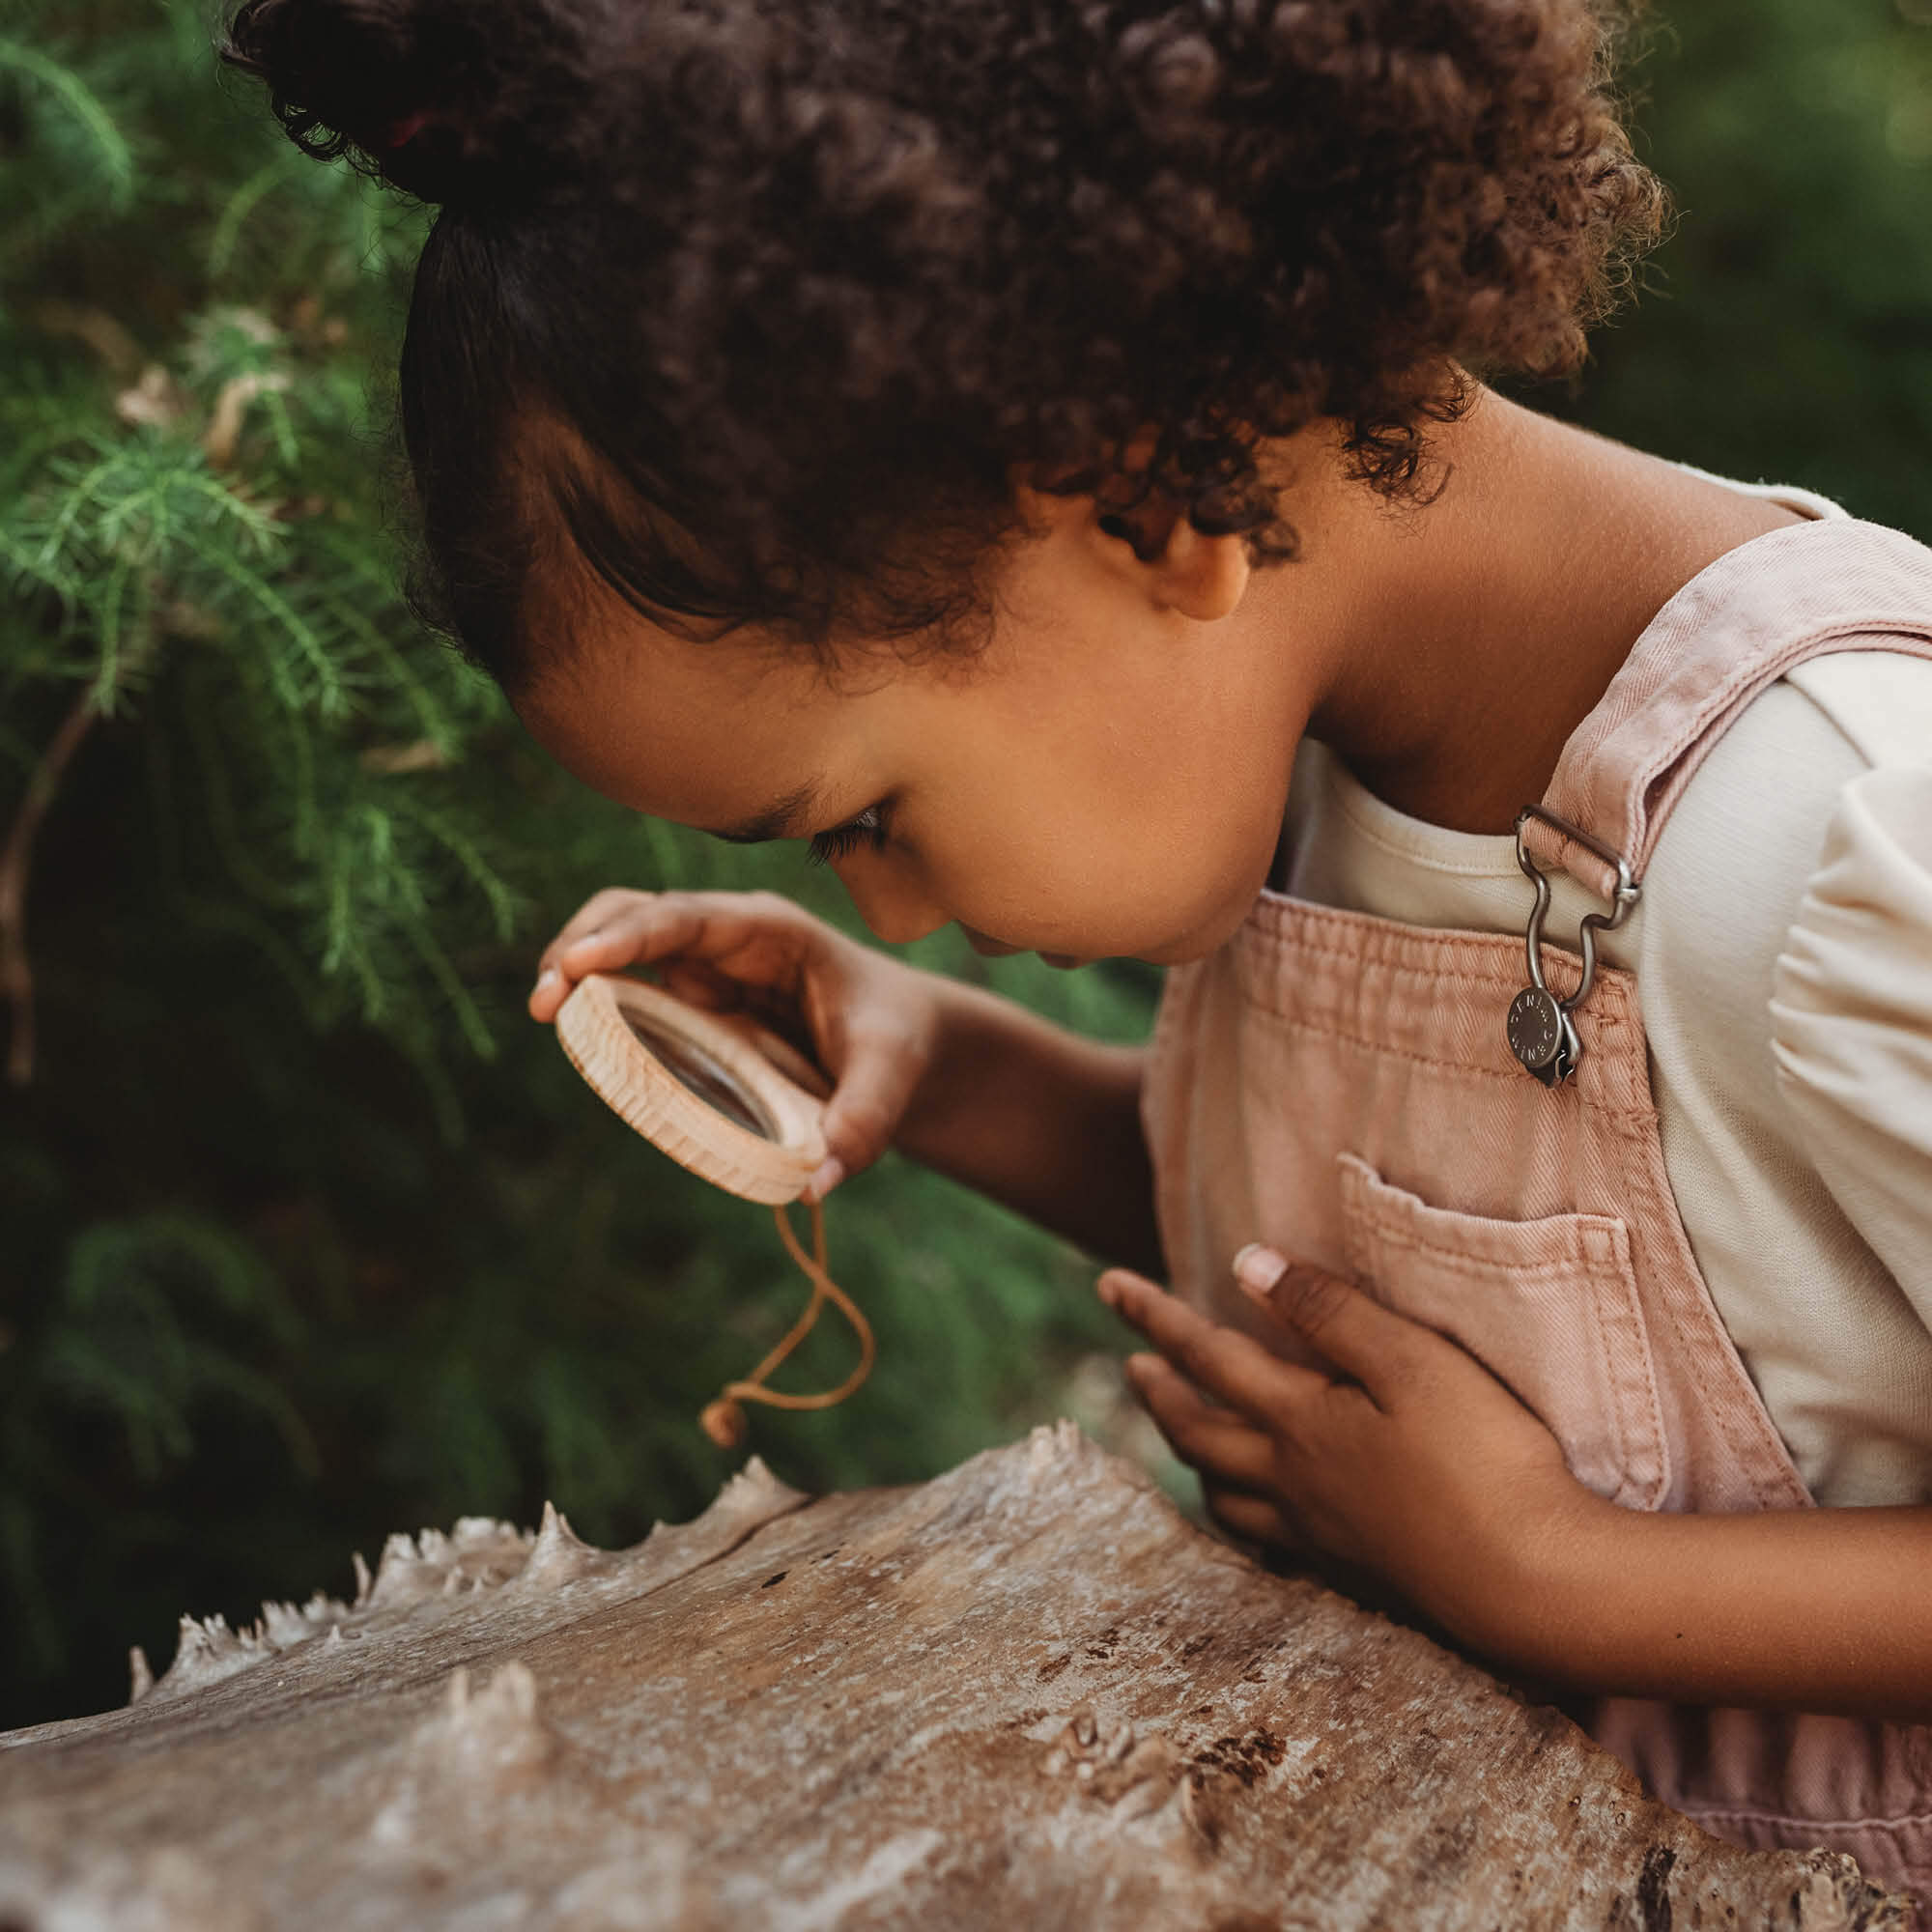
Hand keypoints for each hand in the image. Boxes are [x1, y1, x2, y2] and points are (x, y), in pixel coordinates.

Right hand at [530, 888, 943, 1198]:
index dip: (630, 935)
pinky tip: (573, 1036)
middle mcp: (728, 939)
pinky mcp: (691, 1003)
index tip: (580, 962)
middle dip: (583, 942)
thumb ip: (860, 1124)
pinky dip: (594, 1003)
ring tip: (545, 1014)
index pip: (687, 916)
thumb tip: (813, 1184)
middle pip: (634, 912)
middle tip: (546, 999)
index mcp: (771, 932)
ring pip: (620, 943)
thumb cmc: (897, 1041)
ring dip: (575, 968)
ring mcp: (704, 967)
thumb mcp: (891, 1076)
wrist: (906, 1041)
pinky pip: (629, 990)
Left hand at [1096, 1247, 1601, 1653]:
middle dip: (1157, 1393)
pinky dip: (1249, 1526)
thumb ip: (1328, 1311)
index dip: (1154, 1316)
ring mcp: (1321, 1540)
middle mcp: (1294, 1484)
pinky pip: (1272, 1551)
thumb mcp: (1412, 1361)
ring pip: (1227, 1500)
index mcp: (1300, 1423)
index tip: (1108, 1284)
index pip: (1207, 1357)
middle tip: (1131, 1367)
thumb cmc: (1485, 1461)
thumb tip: (1245, 1264)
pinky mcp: (1358, 1581)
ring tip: (1188, 1440)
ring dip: (1195, 1461)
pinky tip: (1266, 1525)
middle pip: (1198, 1435)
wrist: (1538, 1588)